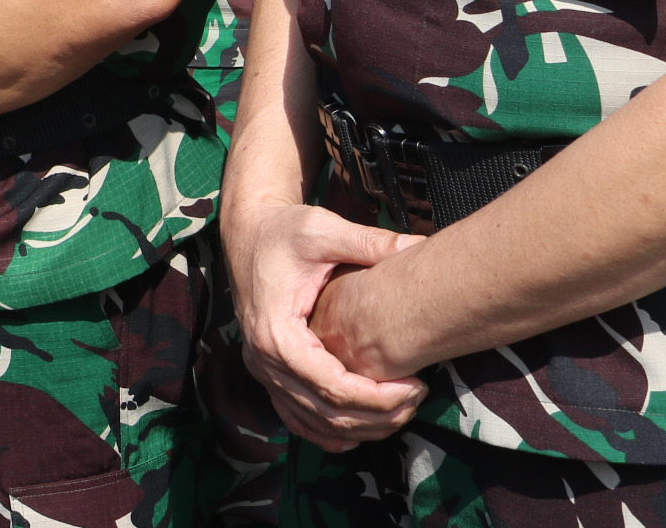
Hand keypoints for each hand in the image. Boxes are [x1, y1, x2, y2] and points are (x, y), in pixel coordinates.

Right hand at [227, 197, 427, 448]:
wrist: (247, 230)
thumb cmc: (283, 230)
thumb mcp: (324, 230)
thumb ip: (370, 243)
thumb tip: (418, 245)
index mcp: (277, 333)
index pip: (333, 386)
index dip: (378, 396)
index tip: (415, 386)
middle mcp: (264, 359)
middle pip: (326, 411)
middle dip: (378, 415)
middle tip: (418, 400)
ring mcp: (262, 368)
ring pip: (313, 421)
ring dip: (359, 427)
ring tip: (401, 413)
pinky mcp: (267, 370)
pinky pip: (295, 415)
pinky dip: (326, 431)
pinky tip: (357, 434)